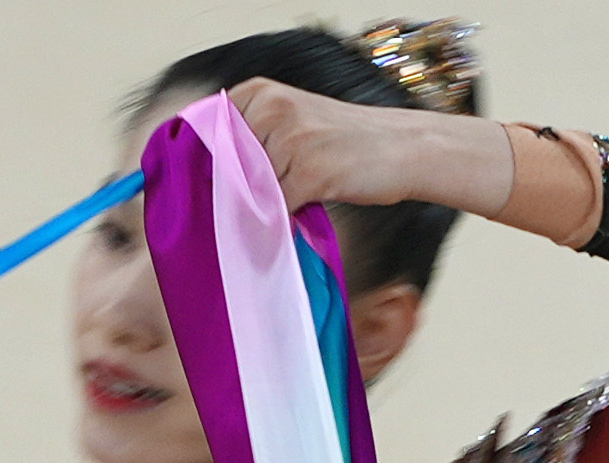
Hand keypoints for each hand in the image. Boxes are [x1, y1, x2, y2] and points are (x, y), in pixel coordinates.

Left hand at [203, 76, 508, 227]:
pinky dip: (278, 224)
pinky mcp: (309, 172)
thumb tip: (206, 186)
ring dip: (258, 210)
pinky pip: (274, 210)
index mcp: (261, 92)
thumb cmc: (344, 144)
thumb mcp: (292, 124)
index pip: (209, 134)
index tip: (214, 190)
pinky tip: (293, 221)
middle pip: (224, 167)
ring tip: (283, 209)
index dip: (208, 168)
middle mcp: (272, 109)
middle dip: (232, 193)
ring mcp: (290, 139)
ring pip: (248, 191)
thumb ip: (252, 142)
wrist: (403, 149)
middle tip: (252, 206)